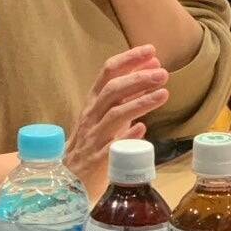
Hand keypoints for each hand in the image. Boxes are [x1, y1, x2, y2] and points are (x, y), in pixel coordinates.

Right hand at [64, 44, 168, 194]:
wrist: (67, 179)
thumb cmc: (90, 144)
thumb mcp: (107, 117)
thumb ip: (128, 98)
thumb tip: (151, 76)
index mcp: (93, 102)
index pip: (108, 72)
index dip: (129, 59)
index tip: (151, 51)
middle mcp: (91, 116)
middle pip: (112, 90)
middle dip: (138, 79)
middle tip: (162, 73)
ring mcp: (93, 137)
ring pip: (115, 115)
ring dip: (140, 102)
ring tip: (163, 94)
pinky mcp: (97, 160)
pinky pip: (111, 146)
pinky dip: (127, 136)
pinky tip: (143, 129)